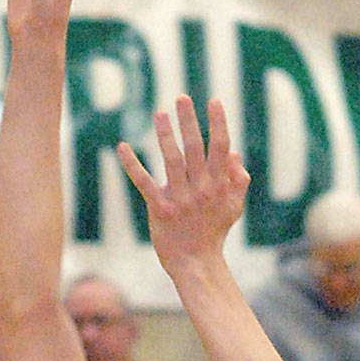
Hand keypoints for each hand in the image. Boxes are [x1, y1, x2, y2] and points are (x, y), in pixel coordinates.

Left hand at [117, 97, 249, 281]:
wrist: (196, 262)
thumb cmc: (214, 231)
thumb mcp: (234, 206)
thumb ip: (238, 179)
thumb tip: (234, 153)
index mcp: (219, 184)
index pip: (220, 148)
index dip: (218, 124)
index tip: (214, 101)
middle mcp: (201, 189)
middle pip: (195, 148)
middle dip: (189, 121)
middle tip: (181, 97)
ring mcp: (179, 198)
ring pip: (171, 161)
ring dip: (164, 135)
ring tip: (159, 114)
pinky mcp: (159, 208)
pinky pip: (144, 182)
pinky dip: (132, 164)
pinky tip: (121, 146)